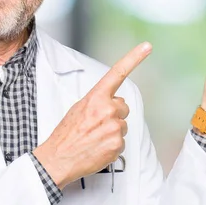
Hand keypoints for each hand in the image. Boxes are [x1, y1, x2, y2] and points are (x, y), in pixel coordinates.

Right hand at [33, 42, 151, 188]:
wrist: (58, 159)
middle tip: (95, 124)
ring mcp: (114, 127)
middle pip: (123, 107)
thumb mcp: (79, 108)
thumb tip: (112, 103)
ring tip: (94, 137)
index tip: (147, 46)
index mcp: (96, 97)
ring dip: (112, 130)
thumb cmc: (66, 134)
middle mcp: (108, 109)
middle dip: (114, 114)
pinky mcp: (118, 144)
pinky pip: (121, 142)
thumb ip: (98, 101)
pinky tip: (98, 147)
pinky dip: (112, 145)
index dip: (134, 58)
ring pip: (123, 125)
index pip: (118, 73)